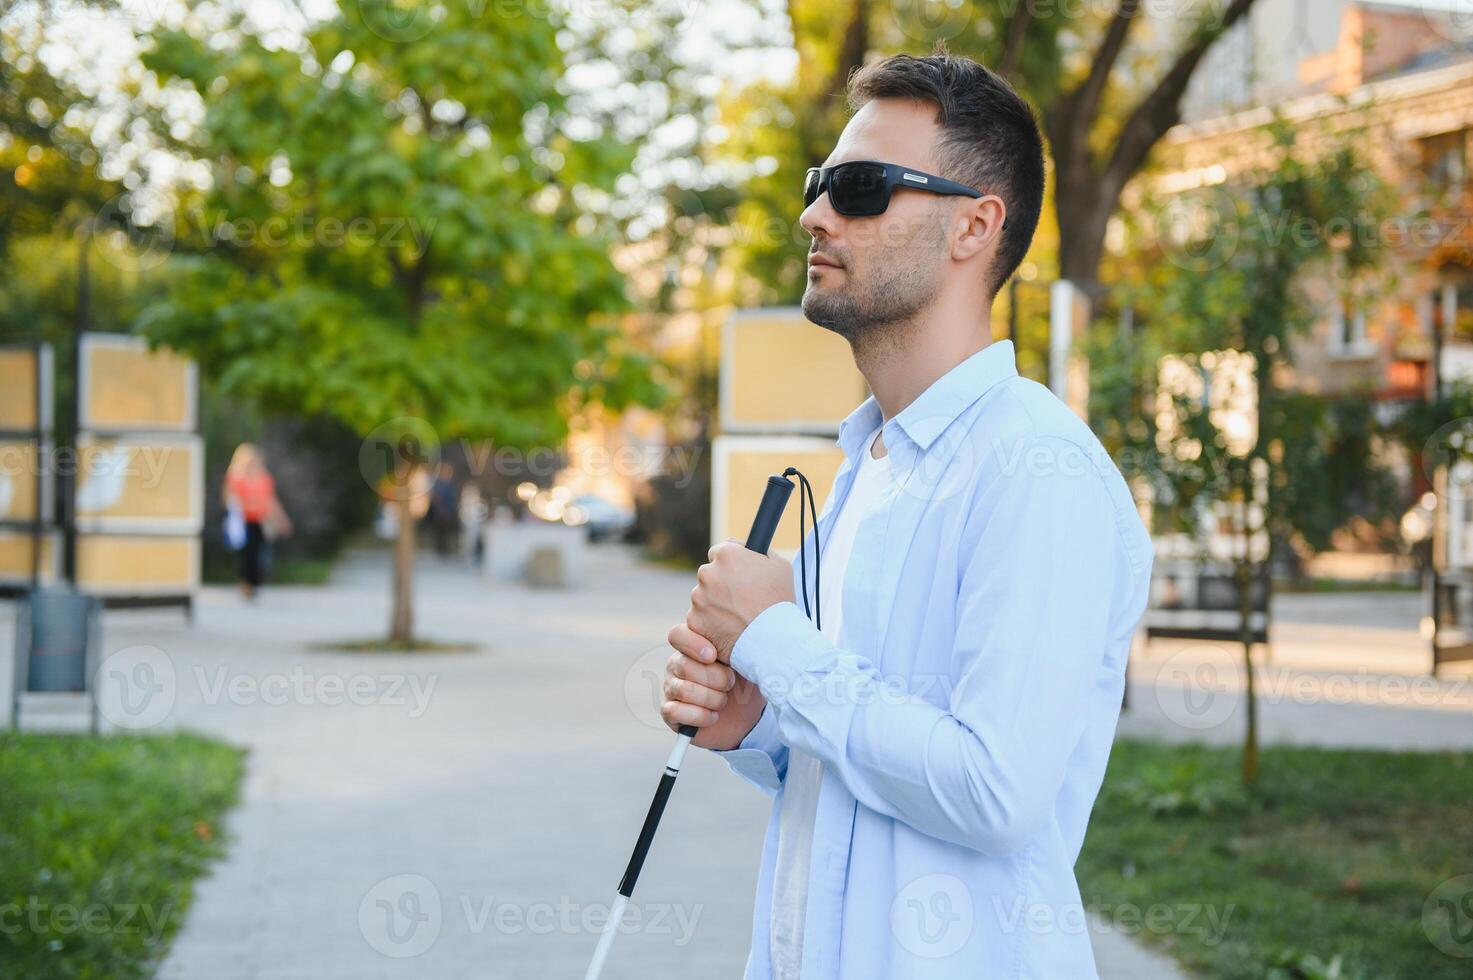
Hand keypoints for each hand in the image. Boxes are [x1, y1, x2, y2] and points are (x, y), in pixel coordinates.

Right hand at [661, 623, 765, 749]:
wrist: (748, 715)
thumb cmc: (744, 681)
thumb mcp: (745, 661)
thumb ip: (735, 645)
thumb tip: (736, 635)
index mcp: (693, 645)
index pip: (677, 635)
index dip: (693, 644)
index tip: (713, 656)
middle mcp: (677, 664)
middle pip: (684, 665)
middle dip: (715, 678)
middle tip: (730, 683)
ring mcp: (671, 687)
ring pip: (684, 689)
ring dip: (712, 699)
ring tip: (724, 701)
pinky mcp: (670, 711)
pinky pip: (675, 711)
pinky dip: (700, 716)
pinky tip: (713, 716)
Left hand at [687, 539, 794, 662]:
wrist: (773, 639)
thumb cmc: (779, 602)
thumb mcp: (778, 565)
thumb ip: (755, 550)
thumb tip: (738, 545)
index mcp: (727, 555)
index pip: (718, 552)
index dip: (729, 566)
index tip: (737, 576)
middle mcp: (708, 573)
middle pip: (709, 575)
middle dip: (720, 585)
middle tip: (740, 600)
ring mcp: (699, 598)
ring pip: (703, 597)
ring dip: (715, 604)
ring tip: (738, 616)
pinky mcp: (694, 621)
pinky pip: (700, 619)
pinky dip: (711, 624)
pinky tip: (730, 628)